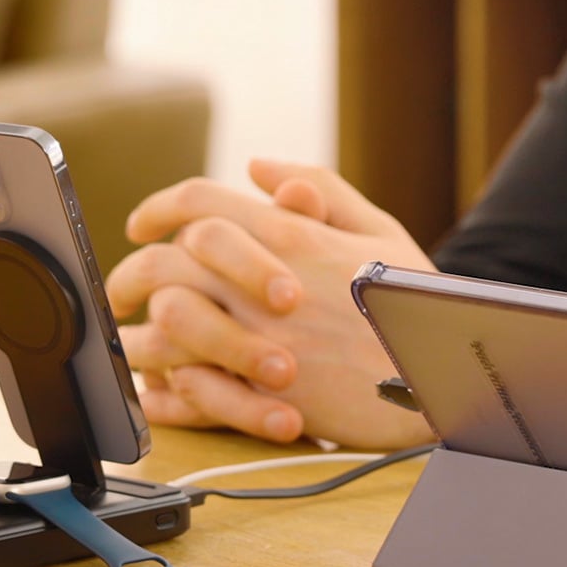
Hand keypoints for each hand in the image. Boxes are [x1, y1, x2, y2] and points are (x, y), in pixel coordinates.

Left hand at [106, 159, 437, 448]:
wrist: (443, 384)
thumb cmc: (413, 304)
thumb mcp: (380, 230)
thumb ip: (319, 189)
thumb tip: (259, 169)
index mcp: (291, 237)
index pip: (198, 202)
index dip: (158, 207)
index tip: (142, 223)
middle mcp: (266, 285)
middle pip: (163, 261)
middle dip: (128, 272)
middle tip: (122, 288)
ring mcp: (260, 341)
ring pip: (164, 322)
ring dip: (137, 330)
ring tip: (131, 338)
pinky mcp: (262, 397)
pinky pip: (186, 387)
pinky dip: (163, 386)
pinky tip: (158, 384)